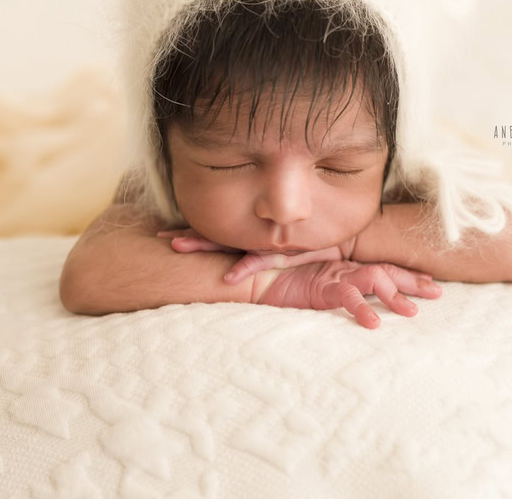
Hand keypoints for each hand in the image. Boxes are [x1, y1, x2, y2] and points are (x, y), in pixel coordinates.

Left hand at [156, 228, 362, 284]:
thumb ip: (265, 252)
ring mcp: (269, 244)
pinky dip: (244, 269)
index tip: (165, 234)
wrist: (350, 241)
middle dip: (190, 236)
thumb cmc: (316, 247)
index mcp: (253, 236)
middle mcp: (257, 237)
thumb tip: (236, 265)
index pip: (218, 233)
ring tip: (178, 246)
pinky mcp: (286, 255)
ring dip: (204, 245)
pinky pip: (260, 261)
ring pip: (230, 243)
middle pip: (217, 235)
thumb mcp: (286, 251)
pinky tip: (227, 278)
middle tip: (161, 237)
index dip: (193, 233)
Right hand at [253, 260, 441, 329]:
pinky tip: (373, 323)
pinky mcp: (320, 287)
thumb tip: (366, 311)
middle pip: (386, 271)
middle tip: (438, 293)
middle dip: (413, 282)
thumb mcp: (317, 288)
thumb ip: (338, 293)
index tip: (430, 283)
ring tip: (412, 313)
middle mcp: (344, 269)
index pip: (383, 268)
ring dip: (394, 296)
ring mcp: (334, 276)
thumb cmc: (283, 281)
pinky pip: (346, 297)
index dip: (407, 275)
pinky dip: (360, 308)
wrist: (256, 279)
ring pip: (373, 280)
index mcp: (346, 268)